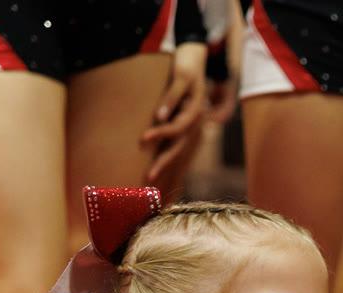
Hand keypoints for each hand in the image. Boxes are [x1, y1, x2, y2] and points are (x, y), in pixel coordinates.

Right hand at [141, 43, 210, 186]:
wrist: (193, 57)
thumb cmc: (180, 87)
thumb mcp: (172, 111)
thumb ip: (164, 128)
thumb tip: (146, 149)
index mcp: (192, 128)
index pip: (180, 153)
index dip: (168, 169)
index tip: (154, 185)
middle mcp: (197, 119)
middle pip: (182, 145)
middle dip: (165, 161)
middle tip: (150, 175)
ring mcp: (195, 100)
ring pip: (180, 123)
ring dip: (163, 133)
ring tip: (145, 138)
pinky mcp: (188, 82)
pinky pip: (177, 97)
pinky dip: (168, 106)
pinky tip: (157, 115)